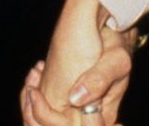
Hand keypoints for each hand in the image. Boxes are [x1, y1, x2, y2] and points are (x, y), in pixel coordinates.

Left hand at [21, 0, 133, 125]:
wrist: (113, 31)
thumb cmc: (118, 44)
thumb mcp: (117, 59)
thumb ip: (100, 79)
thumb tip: (75, 99)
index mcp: (102, 115)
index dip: (48, 117)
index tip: (35, 93)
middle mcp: (87, 117)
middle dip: (34, 112)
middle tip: (30, 87)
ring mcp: (77, 111)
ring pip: (44, 124)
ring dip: (31, 106)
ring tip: (32, 80)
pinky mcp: (67, 101)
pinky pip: (44, 112)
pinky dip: (33, 98)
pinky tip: (35, 76)